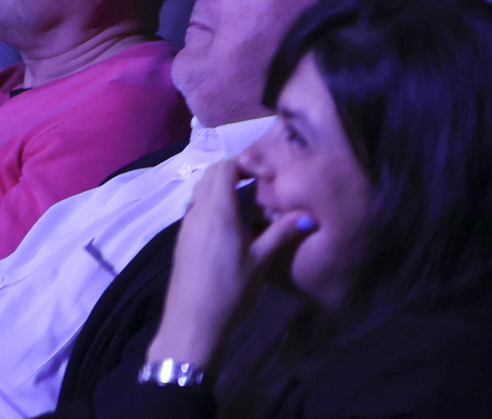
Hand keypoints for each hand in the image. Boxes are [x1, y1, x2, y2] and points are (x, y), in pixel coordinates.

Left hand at [149, 158, 315, 365]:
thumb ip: (282, 232)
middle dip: (233, 172)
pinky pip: (196, 210)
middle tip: (258, 183)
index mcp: (217, 212)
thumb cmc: (229, 292)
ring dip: (221, 188)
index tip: (265, 172)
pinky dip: (212, 205)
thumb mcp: (261, 262)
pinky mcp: (182, 242)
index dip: (244, 163)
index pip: (224, 168)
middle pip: (210, 176)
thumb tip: (309, 214)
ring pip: (200, 193)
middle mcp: (197, 214)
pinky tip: (231, 227)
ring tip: (246, 203)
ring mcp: (186, 228)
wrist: (190, 327)